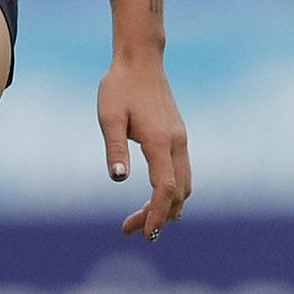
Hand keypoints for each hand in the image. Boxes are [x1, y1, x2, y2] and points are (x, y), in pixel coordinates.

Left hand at [99, 54, 189, 239]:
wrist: (140, 60)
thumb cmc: (119, 86)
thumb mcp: (109, 116)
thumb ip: (115, 148)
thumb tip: (119, 178)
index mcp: (160, 141)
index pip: (165, 188)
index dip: (156, 213)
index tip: (144, 233)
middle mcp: (176, 143)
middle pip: (177, 193)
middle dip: (158, 216)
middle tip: (131, 229)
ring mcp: (180, 139)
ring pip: (184, 184)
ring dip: (166, 206)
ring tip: (140, 219)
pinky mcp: (178, 136)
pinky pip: (182, 172)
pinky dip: (172, 192)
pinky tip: (156, 199)